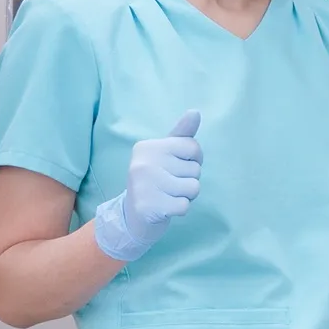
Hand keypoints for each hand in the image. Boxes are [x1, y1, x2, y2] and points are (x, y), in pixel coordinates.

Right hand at [92, 111, 202, 261]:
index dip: (193, 161)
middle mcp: (143, 163)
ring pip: (193, 188)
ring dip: (185, 196)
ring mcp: (144, 185)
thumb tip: (195, 112)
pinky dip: (179, 209)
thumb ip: (181, 134)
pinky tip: (165, 207)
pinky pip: (185, 206)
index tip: (176, 168)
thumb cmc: (155, 180)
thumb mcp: (166, 154)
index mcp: (148, 147)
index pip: (193, 147)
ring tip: (167, 195)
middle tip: (168, 186)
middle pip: (195, 170)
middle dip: (188, 180)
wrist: (132, 215)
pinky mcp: (148, 206)